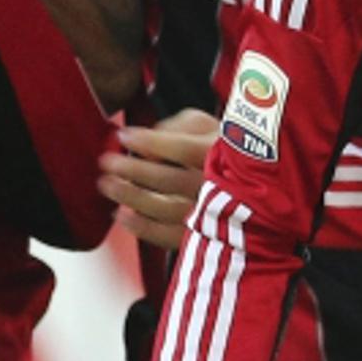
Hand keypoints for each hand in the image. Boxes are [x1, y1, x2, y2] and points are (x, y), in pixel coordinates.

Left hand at [98, 109, 217, 248]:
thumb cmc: (229, 150)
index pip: (182, 149)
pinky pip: (169, 236)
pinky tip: (122, 215)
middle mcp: (219, 186)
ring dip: (131, 198)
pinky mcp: (203, 234)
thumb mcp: (214, 125)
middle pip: (170, 180)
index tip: (124, 136)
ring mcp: (211, 213)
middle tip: (107, 162)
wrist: (254, 184)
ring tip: (107, 186)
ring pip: (166, 209)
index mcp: (224, 156)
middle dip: (133, 171)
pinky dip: (142, 228)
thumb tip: (151, 135)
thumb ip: (185, 124)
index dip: (149, 142)